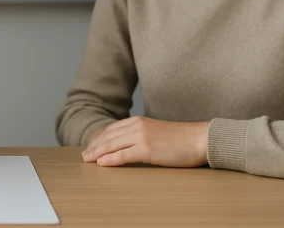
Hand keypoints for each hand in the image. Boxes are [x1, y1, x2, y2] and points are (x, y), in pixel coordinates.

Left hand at [82, 117, 208, 167]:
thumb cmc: (181, 139)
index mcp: (138, 121)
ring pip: (112, 145)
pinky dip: (110, 160)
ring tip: (87, 160)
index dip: (99, 139)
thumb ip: (141, 136)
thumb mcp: (156, 133)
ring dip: (97, 153)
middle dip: (94, 146)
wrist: (199, 139)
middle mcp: (137, 126)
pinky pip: (123, 155)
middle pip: (108, 137)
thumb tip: (128, 146)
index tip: (91, 147)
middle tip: (84, 155)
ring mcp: (141, 137)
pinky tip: (101, 163)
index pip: (112, 130)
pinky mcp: (147, 149)